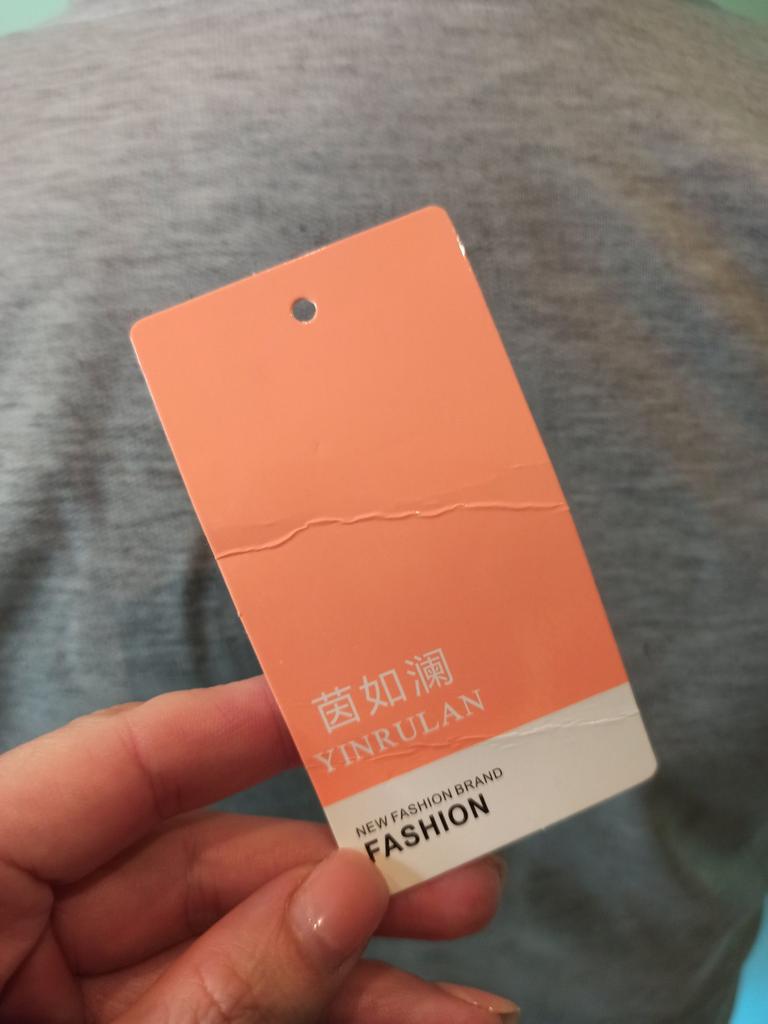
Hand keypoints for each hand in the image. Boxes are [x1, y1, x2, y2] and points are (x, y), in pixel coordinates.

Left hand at [0, 677, 518, 1022]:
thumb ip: (222, 988)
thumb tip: (350, 891)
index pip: (114, 767)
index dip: (230, 727)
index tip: (337, 708)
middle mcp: (25, 924)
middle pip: (203, 868)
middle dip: (336, 881)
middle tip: (458, 882)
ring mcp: (72, 999)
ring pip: (236, 957)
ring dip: (355, 977)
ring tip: (472, 1003)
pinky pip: (230, 1016)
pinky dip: (316, 1022)